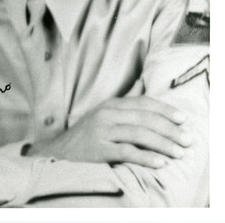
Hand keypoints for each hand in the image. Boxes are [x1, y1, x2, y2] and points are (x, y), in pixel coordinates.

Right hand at [27, 96, 191, 167]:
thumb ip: (125, 101)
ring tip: (179, 153)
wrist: (60, 151)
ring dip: (162, 144)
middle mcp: (107, 114)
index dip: (165, 110)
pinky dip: (146, 157)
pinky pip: (126, 152)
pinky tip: (160, 162)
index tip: (183, 119)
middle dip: (169, 129)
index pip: (143, 103)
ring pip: (138, 134)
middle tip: (187, 140)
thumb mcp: (105, 112)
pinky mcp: (98, 149)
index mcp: (111, 104)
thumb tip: (142, 84)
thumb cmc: (88, 133)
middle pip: (144, 118)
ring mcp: (102, 131)